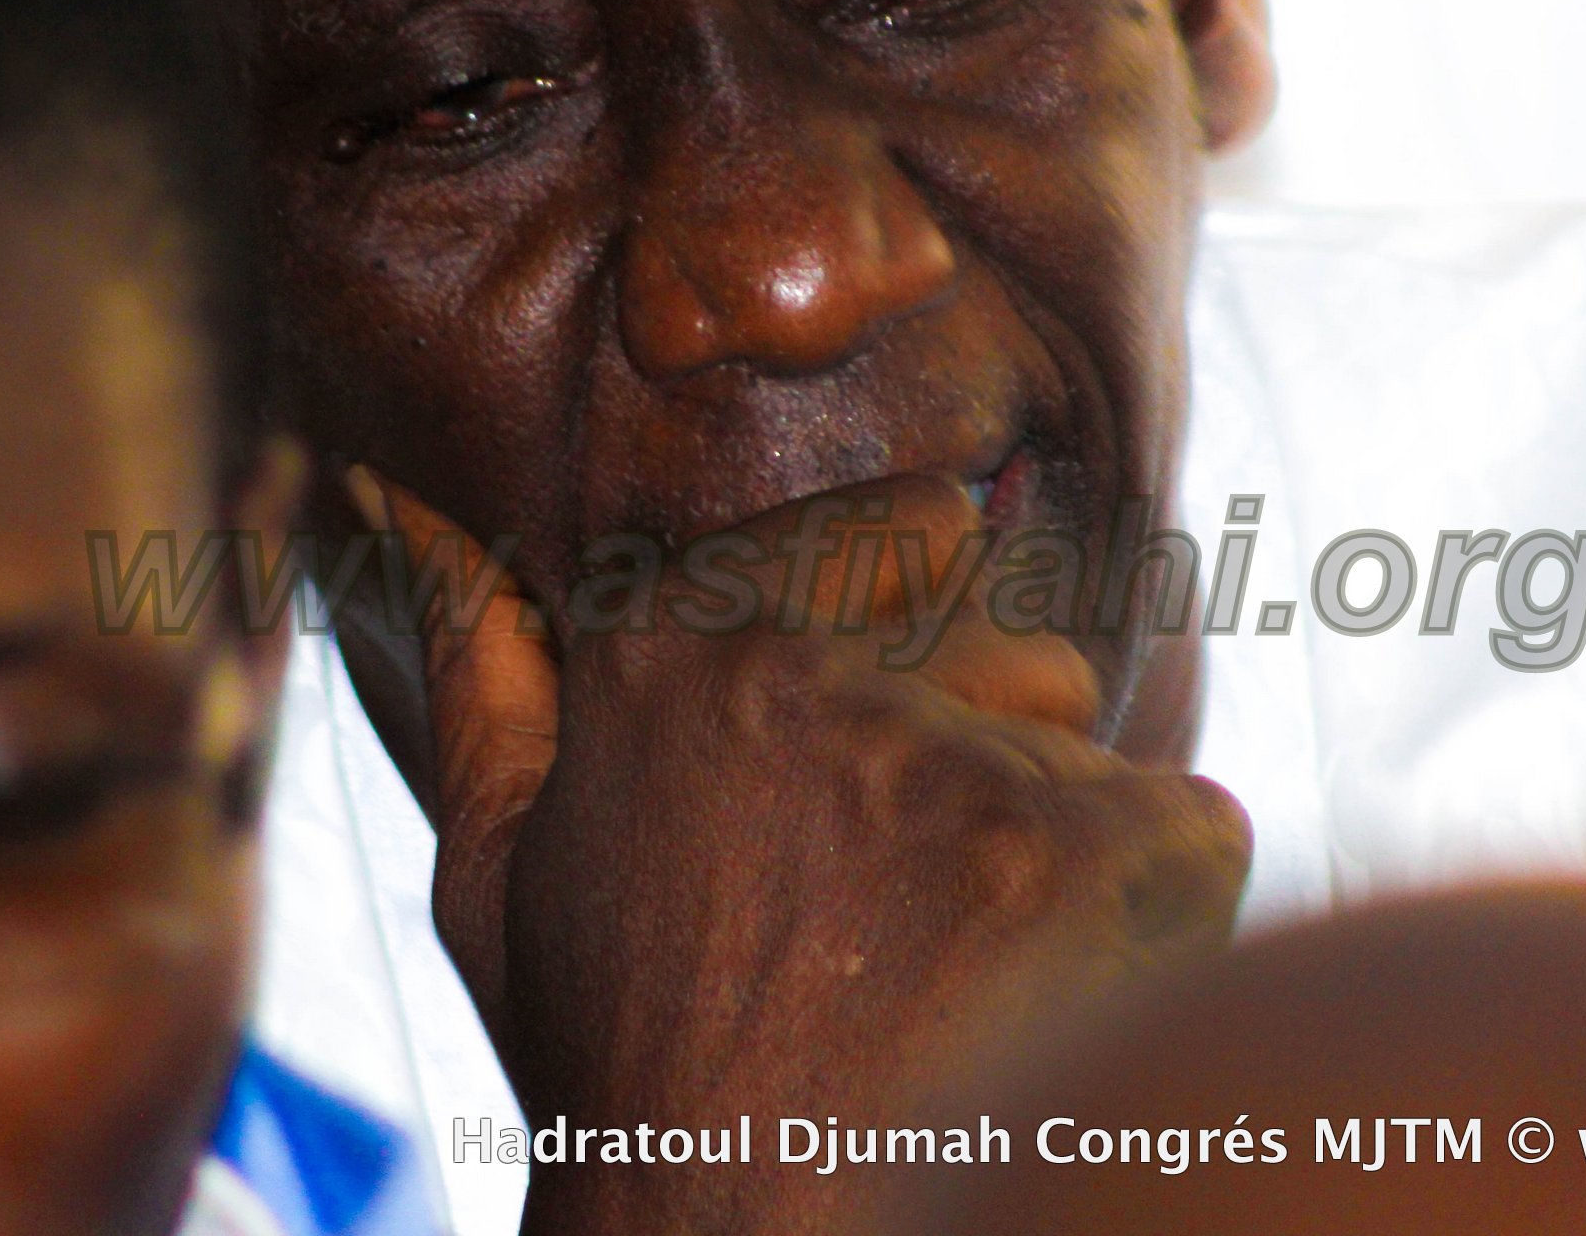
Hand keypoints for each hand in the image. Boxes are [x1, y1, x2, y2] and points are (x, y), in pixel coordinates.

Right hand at [345, 470, 1251, 1235]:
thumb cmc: (633, 1083)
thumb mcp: (499, 880)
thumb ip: (482, 674)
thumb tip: (398, 502)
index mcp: (674, 653)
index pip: (895, 528)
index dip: (917, 634)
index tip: (896, 750)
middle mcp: (820, 677)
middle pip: (1008, 644)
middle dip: (994, 756)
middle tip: (911, 924)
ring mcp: (969, 763)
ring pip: (1092, 751)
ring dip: (1063, 846)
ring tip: (975, 980)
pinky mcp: (1105, 846)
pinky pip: (1188, 830)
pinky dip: (1153, 917)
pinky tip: (1054, 1012)